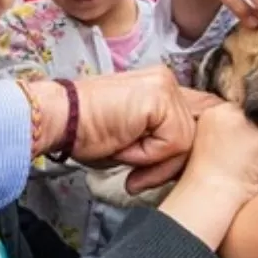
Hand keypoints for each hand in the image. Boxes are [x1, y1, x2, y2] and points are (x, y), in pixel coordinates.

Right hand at [25, 68, 222, 191]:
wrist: (59, 120)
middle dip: (172, 163)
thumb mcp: (136, 138)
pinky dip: (148, 155)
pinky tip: (124, 145)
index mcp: (162, 86)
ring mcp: (166, 86)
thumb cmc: (87, 131)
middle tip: (140, 177)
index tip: (162, 172)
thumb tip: (190, 158)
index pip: (198, 118)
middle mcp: (168, 80)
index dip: (187, 150)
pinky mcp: (160, 98)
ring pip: (187, 142)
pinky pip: (174, 143)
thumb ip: (164, 139)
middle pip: (198, 134)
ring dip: (156, 162)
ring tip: (126, 158)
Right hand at [158, 102, 257, 249]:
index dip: (250, 134)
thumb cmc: (211, 182)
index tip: (242, 155)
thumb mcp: (213, 147)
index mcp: (212, 113)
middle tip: (249, 163)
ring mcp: (247, 122)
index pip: (245, 114)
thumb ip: (231, 133)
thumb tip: (256, 134)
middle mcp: (228, 111)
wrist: (210, 196)